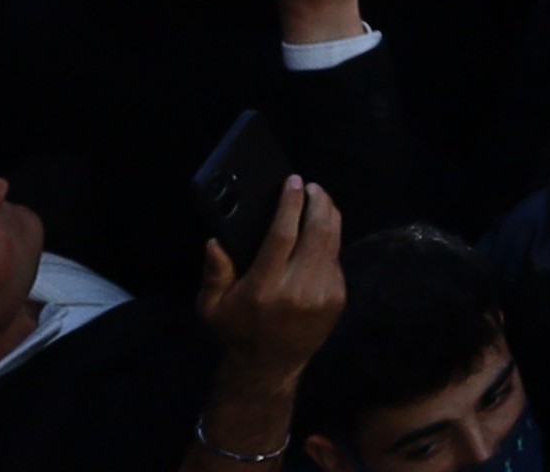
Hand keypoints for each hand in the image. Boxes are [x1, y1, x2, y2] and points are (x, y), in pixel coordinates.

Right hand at [196, 175, 349, 388]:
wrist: (268, 369)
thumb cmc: (236, 331)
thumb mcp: (211, 307)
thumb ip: (214, 273)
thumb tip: (215, 240)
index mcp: (264, 288)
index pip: (283, 234)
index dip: (290, 203)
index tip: (293, 181)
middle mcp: (297, 290)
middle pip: (317, 231)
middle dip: (318, 201)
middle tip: (312, 186)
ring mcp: (322, 295)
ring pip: (333, 241)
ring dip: (329, 215)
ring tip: (320, 199)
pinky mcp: (337, 300)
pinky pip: (337, 259)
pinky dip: (331, 240)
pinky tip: (321, 232)